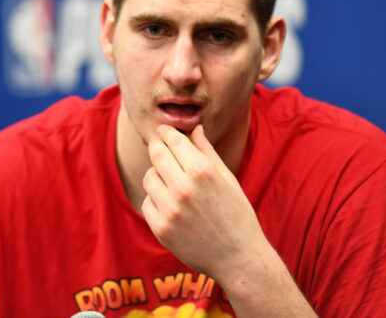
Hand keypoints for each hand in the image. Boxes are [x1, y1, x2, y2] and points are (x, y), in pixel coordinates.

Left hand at [141, 124, 268, 282]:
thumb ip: (207, 151)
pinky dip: (156, 199)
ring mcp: (170, 210)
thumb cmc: (236, 214)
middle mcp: (184, 188)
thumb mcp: (227, 178)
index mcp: (203, 171)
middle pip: (156, 154)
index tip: (163, 130)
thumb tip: (194, 128)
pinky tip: (170, 203)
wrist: (238, 257)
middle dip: (156, 146)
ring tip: (170, 180)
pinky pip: (147, 202)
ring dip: (156, 174)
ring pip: (148, 177)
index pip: (173, 140)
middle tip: (158, 145)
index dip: (165, 132)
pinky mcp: (161, 229)